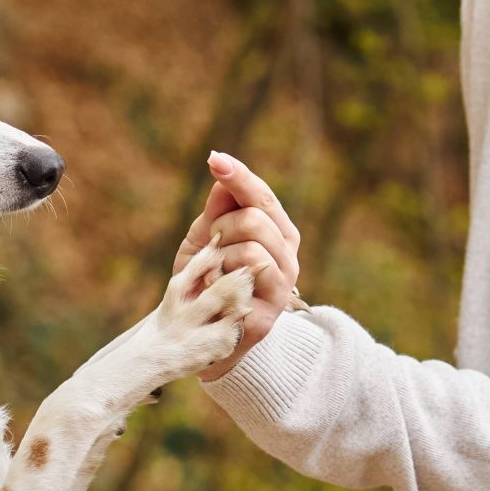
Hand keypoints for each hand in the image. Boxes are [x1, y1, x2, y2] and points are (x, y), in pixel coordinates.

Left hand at [174, 152, 300, 380]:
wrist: (202, 331)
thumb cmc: (208, 278)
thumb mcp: (207, 239)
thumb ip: (217, 209)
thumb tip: (222, 171)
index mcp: (277, 231)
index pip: (261, 196)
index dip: (239, 176)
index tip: (215, 159)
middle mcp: (287, 255)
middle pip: (254, 218)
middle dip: (220, 228)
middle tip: (211, 248)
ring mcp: (282, 284)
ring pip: (250, 249)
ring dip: (219, 258)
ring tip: (213, 274)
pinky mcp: (269, 312)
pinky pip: (241, 282)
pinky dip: (217, 281)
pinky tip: (214, 290)